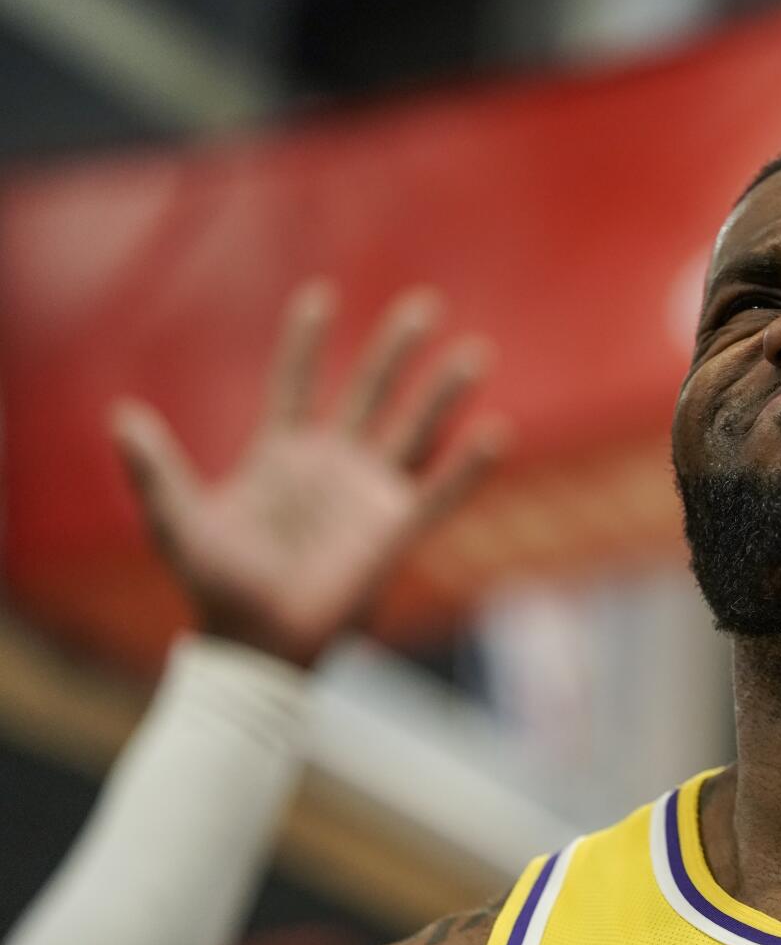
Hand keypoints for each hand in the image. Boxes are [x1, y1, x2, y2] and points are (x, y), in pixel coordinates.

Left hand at [110, 281, 504, 665]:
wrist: (257, 646)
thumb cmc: (216, 588)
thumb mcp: (177, 524)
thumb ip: (154, 472)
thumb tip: (120, 415)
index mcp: (282, 455)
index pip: (297, 384)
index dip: (307, 343)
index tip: (320, 298)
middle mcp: (332, 466)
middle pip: (370, 392)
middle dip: (396, 350)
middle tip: (424, 305)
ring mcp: (367, 496)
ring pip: (414, 431)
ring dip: (443, 393)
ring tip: (475, 352)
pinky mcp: (393, 530)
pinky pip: (438, 492)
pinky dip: (468, 467)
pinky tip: (496, 432)